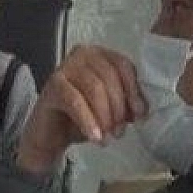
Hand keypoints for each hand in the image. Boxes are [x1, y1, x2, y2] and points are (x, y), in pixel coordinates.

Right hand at [17, 45, 146, 175]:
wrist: (50, 136)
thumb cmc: (81, 118)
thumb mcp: (110, 109)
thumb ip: (126, 103)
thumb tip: (143, 109)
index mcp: (100, 55)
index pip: (124, 66)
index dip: (134, 91)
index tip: (140, 115)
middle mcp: (82, 54)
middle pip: (109, 77)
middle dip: (118, 107)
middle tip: (120, 131)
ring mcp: (65, 68)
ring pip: (94, 88)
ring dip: (104, 116)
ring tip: (108, 137)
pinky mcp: (52, 85)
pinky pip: (75, 101)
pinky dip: (88, 120)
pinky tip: (95, 137)